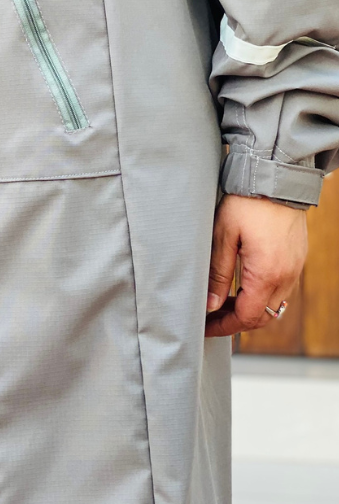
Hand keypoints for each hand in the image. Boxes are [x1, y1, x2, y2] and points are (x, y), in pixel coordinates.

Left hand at [205, 193, 307, 337]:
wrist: (275, 176)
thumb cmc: (247, 202)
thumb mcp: (223, 236)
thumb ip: (217, 273)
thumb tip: (209, 304)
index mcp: (266, 274)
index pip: (246, 317)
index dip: (224, 326)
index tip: (207, 327)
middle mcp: (286, 276)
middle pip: (263, 317)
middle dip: (236, 321)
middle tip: (212, 317)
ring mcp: (294, 267)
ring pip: (274, 305)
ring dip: (250, 308)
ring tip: (224, 301)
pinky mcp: (297, 258)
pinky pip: (282, 289)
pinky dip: (263, 294)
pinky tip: (244, 284)